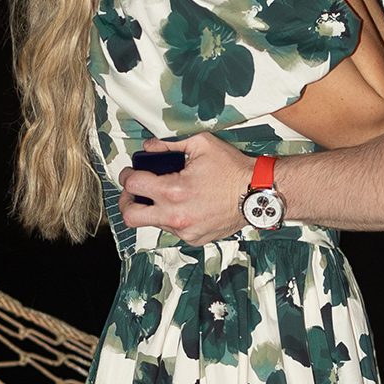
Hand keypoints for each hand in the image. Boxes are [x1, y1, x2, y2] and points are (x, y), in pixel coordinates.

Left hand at [120, 135, 253, 240]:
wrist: (257, 193)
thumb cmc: (233, 169)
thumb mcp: (201, 144)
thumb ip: (169, 144)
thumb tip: (150, 146)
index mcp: (174, 190)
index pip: (132, 185)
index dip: (127, 175)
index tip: (131, 173)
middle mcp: (176, 215)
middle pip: (131, 216)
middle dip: (126, 202)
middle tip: (133, 192)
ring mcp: (185, 230)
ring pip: (152, 223)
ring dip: (152, 209)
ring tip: (164, 196)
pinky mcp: (194, 239)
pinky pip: (172, 230)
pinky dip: (171, 218)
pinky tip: (183, 206)